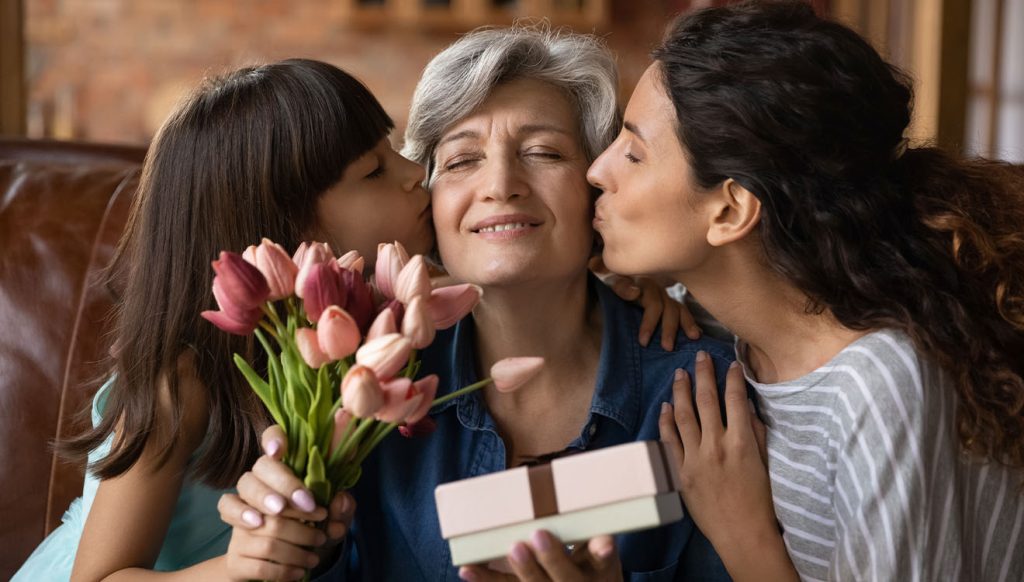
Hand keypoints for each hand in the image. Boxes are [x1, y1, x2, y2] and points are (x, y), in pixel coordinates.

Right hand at [219, 425, 355, 578]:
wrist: (281, 568)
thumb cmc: (310, 531)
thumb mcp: (332, 518)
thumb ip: (340, 507)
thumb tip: (340, 500)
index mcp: (280, 472)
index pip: (271, 440)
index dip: (272, 439)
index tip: (279, 450)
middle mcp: (254, 490)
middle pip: (252, 477)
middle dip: (281, 490)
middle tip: (309, 508)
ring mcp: (241, 521)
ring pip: (252, 518)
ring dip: (288, 534)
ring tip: (313, 549)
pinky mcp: (236, 552)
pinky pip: (250, 554)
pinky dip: (279, 565)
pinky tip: (298, 570)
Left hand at [458, 531, 621, 581]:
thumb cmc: (584, 555)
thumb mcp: (594, 539)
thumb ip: (582, 517)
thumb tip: (556, 478)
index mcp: (600, 567)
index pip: (604, 559)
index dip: (603, 551)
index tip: (604, 543)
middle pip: (568, 578)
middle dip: (554, 559)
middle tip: (539, 535)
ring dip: (525, 570)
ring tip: (513, 549)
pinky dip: (485, 578)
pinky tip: (468, 569)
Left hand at [589, 256, 700, 349]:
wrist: (613, 275)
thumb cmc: (610, 282)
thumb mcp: (610, 281)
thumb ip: (620, 287)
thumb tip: (636, 292)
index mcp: (643, 285)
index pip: (653, 304)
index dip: (649, 323)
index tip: (643, 342)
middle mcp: (657, 289)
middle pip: (668, 308)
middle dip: (669, 329)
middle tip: (666, 348)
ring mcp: (663, 296)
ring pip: (679, 309)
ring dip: (686, 324)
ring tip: (693, 338)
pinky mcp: (668, 303)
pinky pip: (683, 312)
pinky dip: (690, 322)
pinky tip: (697, 334)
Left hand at [658, 354, 796, 580]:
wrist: (741, 533)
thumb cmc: (759, 499)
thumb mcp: (765, 462)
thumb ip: (755, 432)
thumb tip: (746, 407)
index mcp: (740, 442)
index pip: (735, 400)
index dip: (733, 379)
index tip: (731, 364)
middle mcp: (715, 446)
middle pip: (705, 401)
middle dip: (703, 374)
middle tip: (700, 356)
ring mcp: (694, 458)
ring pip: (683, 415)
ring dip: (681, 391)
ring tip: (680, 374)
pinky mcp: (679, 472)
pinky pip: (669, 440)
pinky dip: (666, 420)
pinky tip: (666, 406)